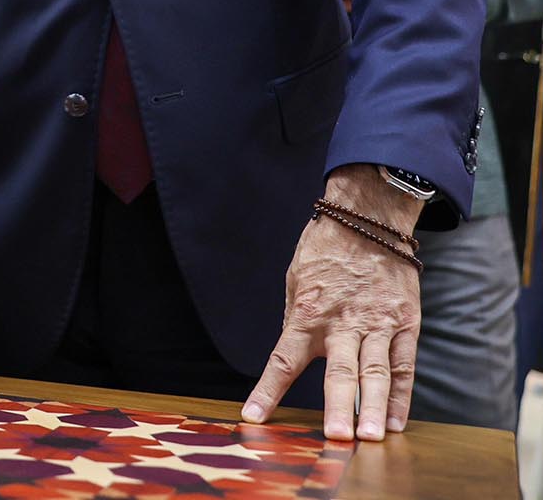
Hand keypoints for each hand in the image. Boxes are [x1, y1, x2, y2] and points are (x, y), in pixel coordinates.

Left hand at [242, 165, 423, 440]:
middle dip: (337, 407)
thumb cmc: (324, 250)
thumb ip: (297, 318)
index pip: (283, 359)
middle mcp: (343, 322)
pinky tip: (395, 422)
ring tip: (370, 439)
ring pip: (375, 373)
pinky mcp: (405, 323)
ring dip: (373, 409)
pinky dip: (400, 396)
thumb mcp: (296, 279)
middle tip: (336, 439)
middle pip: (339, 372)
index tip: (253, 417)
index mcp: (308, 312)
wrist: (367, 217)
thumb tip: (292, 354)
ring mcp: (377, 324)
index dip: (268, 390)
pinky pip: (404, 365)